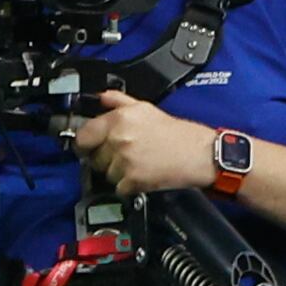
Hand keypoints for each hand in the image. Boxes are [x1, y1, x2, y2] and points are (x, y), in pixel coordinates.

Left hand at [72, 87, 216, 195]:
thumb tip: (101, 97)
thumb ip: (119, 101)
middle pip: (94, 158)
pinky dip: (129, 187)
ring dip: (119, 174)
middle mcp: (119, 138)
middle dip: (107, 159)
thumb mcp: (147, 109)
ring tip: (139, 165)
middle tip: (127, 156)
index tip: (91, 148)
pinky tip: (144, 176)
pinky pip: (119, 188)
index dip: (86, 144)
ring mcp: (125, 160)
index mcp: (119, 118)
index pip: (83, 136)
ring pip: (106, 174)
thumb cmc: (179, 134)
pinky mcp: (134, 180)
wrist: (202, 154)